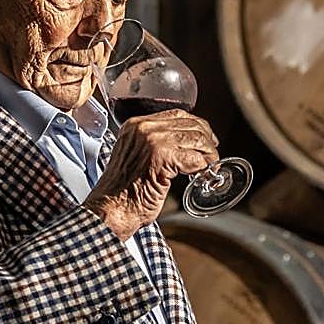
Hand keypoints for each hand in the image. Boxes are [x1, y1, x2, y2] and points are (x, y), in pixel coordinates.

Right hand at [83, 110, 217, 239]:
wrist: (111, 209)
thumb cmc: (123, 192)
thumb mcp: (135, 157)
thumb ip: (154, 145)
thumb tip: (183, 144)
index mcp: (135, 125)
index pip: (176, 114)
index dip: (196, 125)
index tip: (206, 137)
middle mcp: (143, 128)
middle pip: (189, 124)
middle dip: (206, 139)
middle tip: (212, 154)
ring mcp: (153, 141)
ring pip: (196, 138)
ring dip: (208, 153)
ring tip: (209, 165)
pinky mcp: (162, 158)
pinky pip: (194, 158)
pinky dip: (203, 166)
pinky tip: (201, 174)